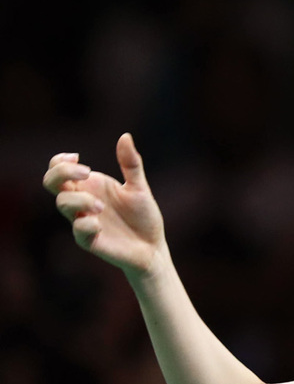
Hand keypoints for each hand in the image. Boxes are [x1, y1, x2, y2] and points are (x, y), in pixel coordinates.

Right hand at [42, 133, 166, 278]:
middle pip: (50, 182)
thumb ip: (131, 164)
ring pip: (63, 204)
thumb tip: (125, 136)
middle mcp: (81, 202)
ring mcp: (83, 221)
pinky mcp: (89, 240)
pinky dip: (86, 224)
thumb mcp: (139, 188)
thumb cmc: (143, 217)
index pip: (58, 170)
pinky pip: (78, 230)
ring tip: (101, 206)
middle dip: (62, 173)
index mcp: (89, 187)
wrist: (153, 247)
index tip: (78, 158)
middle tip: (87, 173)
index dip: (60, 161)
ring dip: (80, 199)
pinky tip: (100, 223)